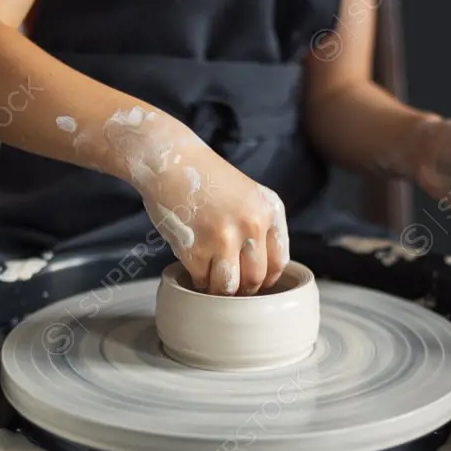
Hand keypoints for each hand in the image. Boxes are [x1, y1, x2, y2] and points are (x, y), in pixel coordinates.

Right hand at [138, 147, 289, 295]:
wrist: (172, 162)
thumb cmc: (209, 180)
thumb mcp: (250, 195)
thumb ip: (262, 227)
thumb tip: (264, 272)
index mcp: (270, 210)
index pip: (279, 262)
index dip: (265, 279)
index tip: (254, 281)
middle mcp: (252, 225)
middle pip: (255, 279)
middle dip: (241, 288)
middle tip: (229, 282)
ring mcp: (224, 238)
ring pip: (229, 287)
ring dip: (218, 288)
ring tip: (211, 277)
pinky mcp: (196, 248)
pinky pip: (202, 280)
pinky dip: (197, 278)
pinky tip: (194, 263)